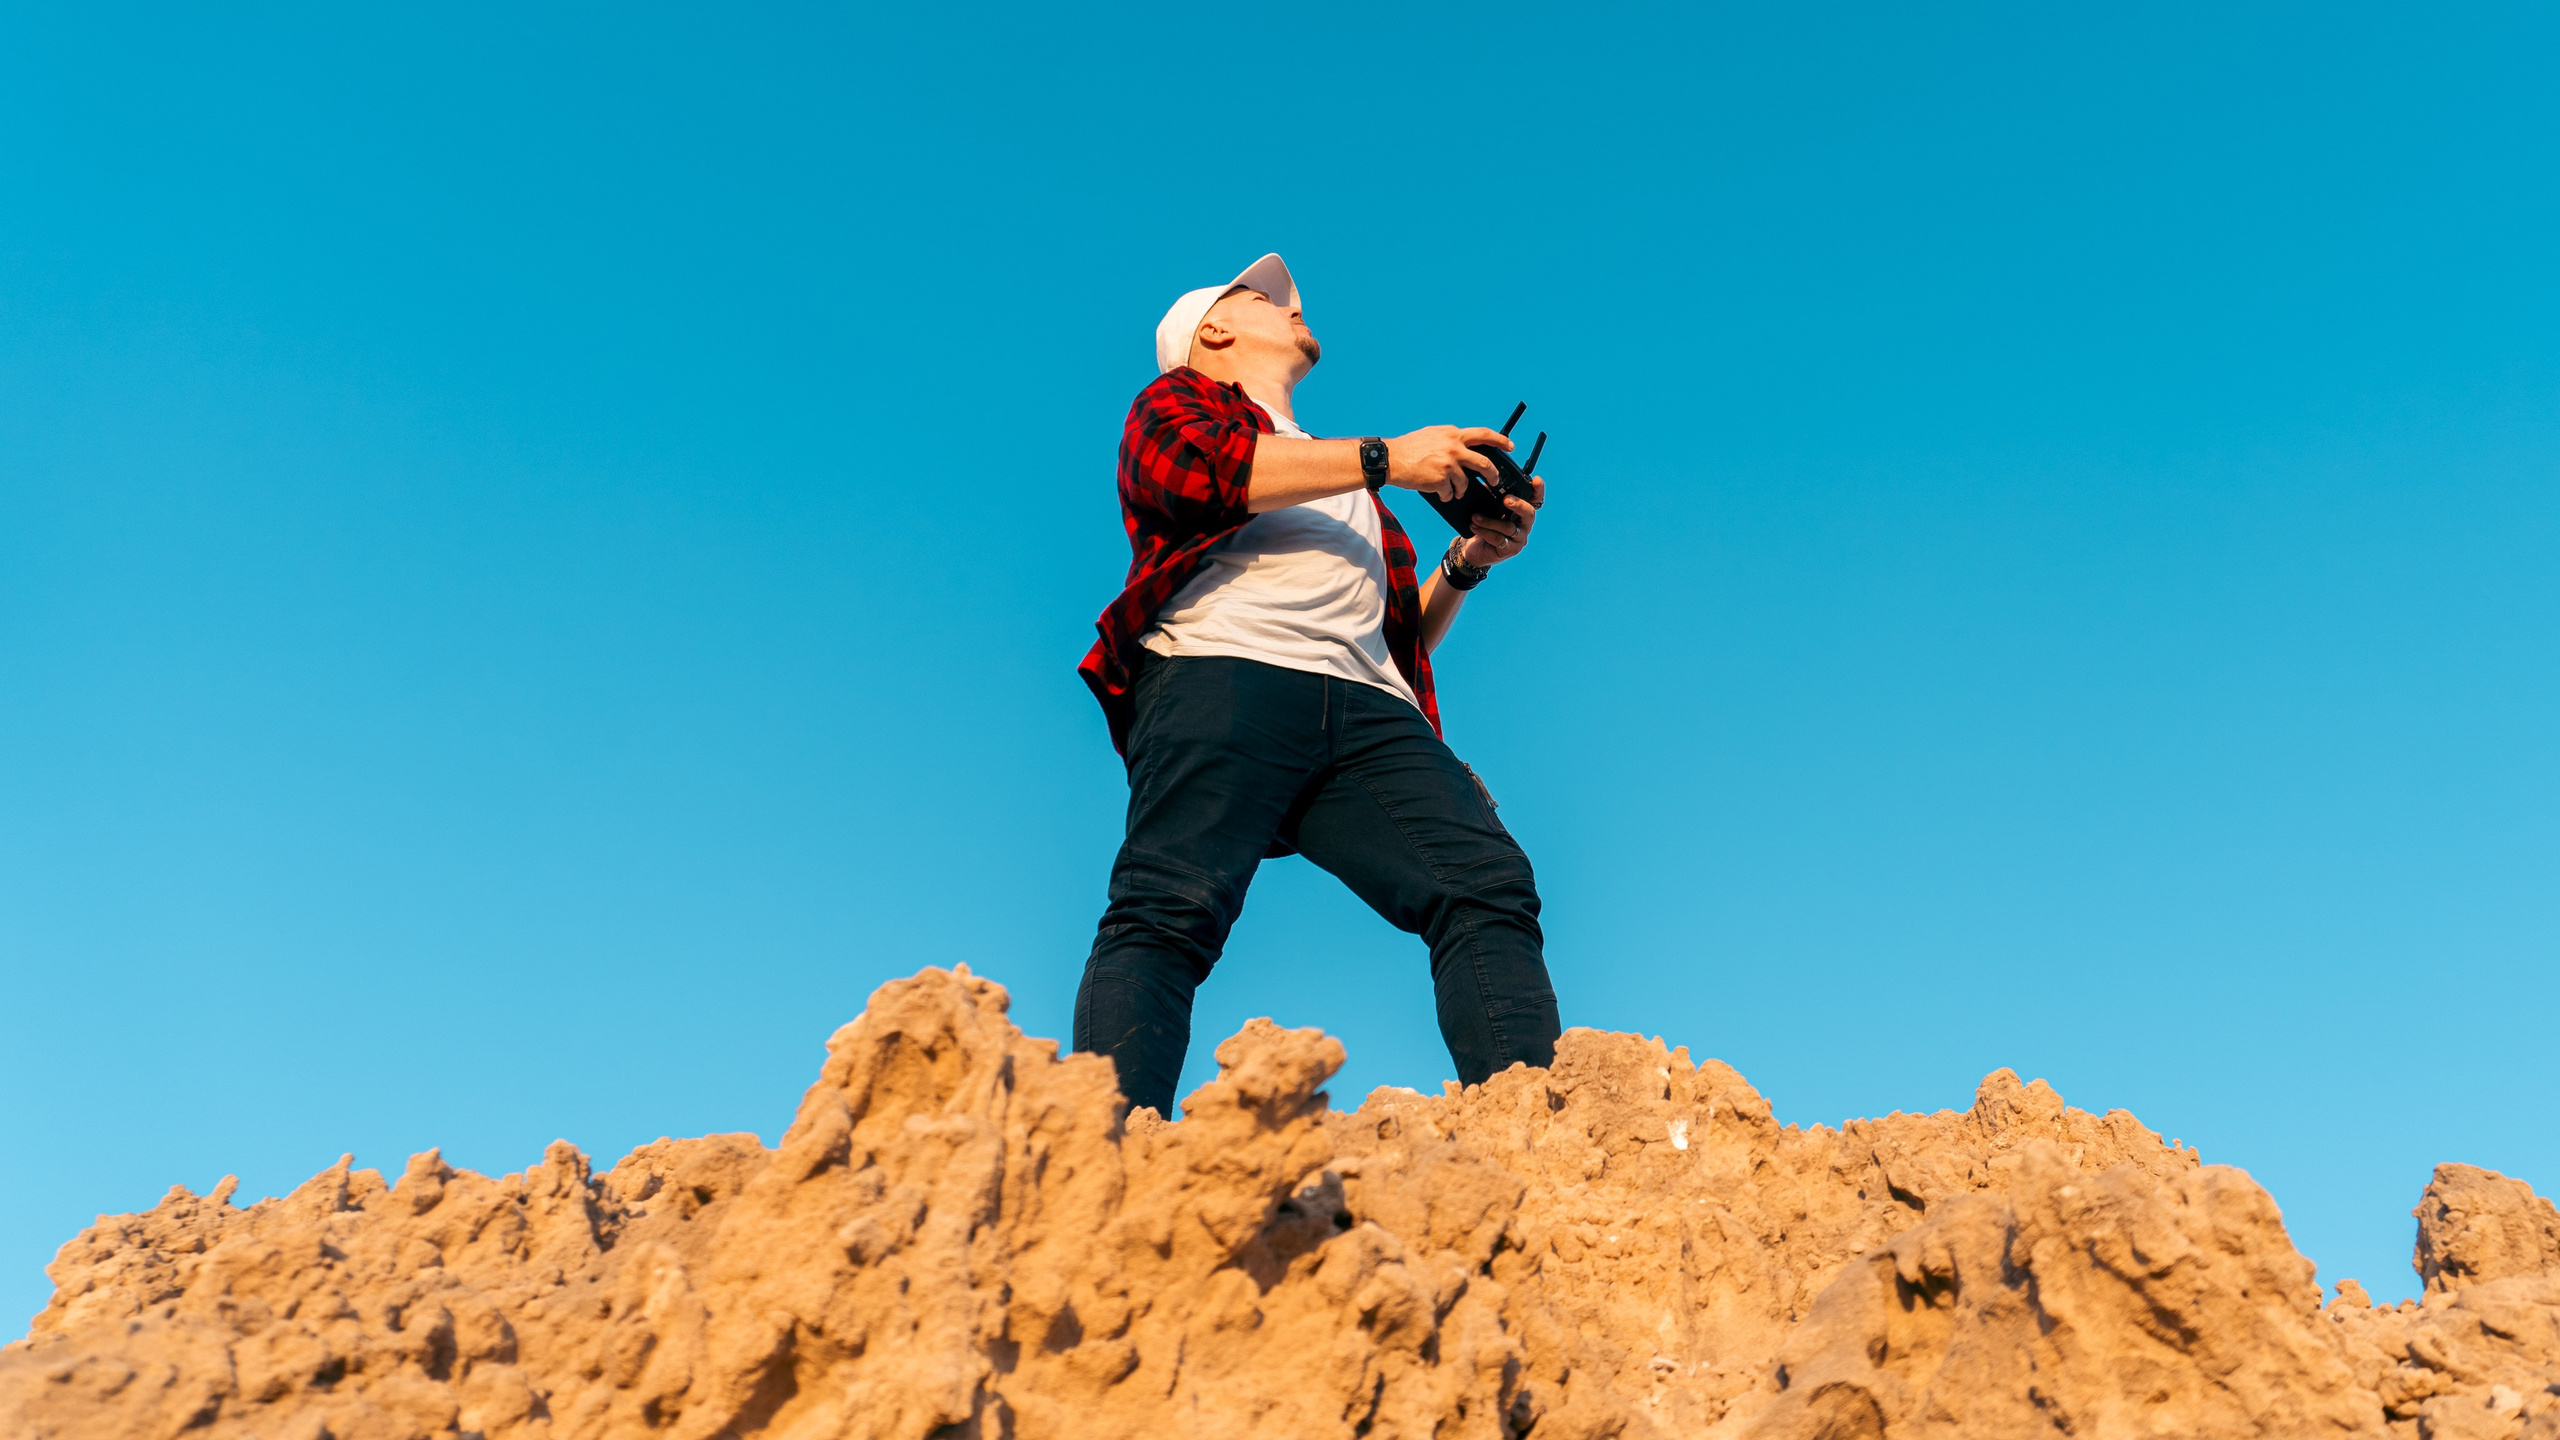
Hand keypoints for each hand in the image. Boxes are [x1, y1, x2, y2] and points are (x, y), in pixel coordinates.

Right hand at [1384, 425, 1508, 500]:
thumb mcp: (1432, 435)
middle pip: (1484, 463)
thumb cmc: (1408, 448)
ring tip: (1453, 491)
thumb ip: (1450, 439)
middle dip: (1492, 475)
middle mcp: (1454, 447)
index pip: (1483, 435)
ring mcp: (1449, 464)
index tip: (1510, 446)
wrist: (1390, 459)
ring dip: (1461, 489)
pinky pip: (1450, 492)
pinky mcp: (1441, 480)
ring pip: (1466, 482)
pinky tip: (1439, 493)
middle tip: (1494, 481)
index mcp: (1453, 434)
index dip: (1499, 440)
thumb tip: (1464, 445)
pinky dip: (1445, 495)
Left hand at [1461, 473, 1543, 566]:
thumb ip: (1491, 496)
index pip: (1534, 500)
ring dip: (1490, 521)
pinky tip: (1474, 526)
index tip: (1536, 480)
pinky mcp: (1509, 550)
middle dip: (1518, 505)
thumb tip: (1488, 482)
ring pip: (1509, 527)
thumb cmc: (1484, 526)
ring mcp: (1518, 539)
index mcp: (1521, 512)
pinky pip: (1498, 539)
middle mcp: (1524, 525)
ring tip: (1475, 516)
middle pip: (1529, 513)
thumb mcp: (1488, 509)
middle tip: (1506, 499)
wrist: (1473, 550)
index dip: (1538, 490)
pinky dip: (1485, 531)